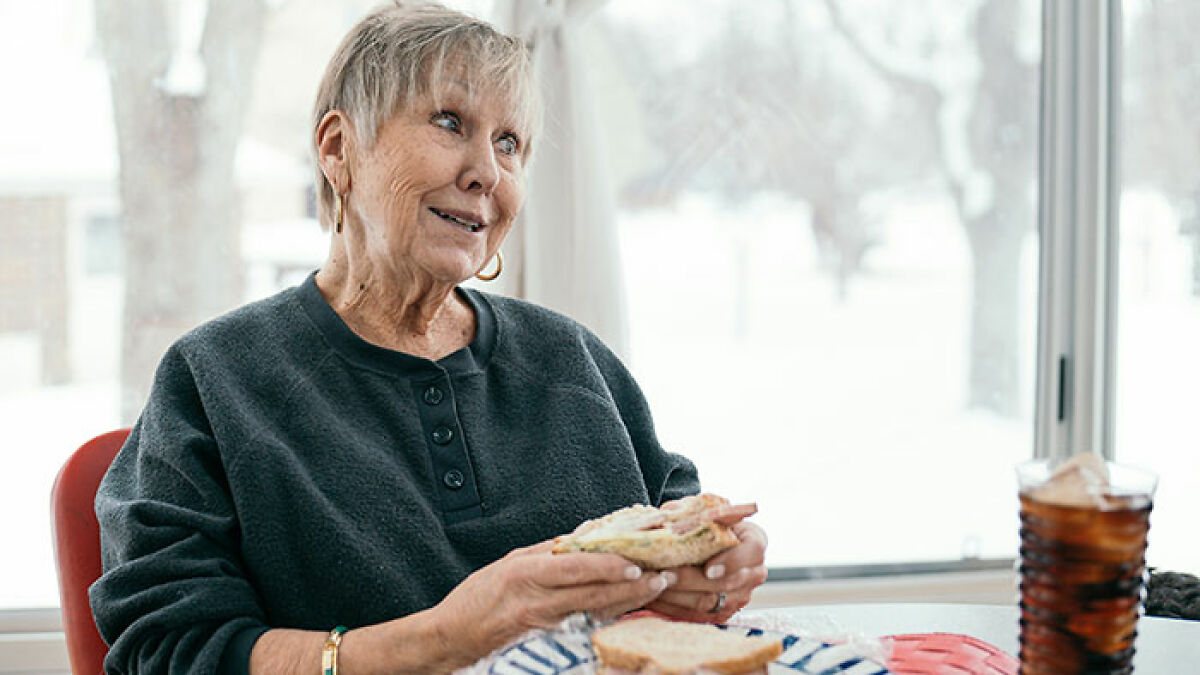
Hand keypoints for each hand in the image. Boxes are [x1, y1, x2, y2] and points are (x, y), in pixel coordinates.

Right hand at [428, 540, 674, 667]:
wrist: (450, 640)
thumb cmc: (475, 598)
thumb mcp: (507, 563)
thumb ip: (544, 552)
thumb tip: (579, 538)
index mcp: (524, 574)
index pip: (574, 569)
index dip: (608, 567)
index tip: (636, 564)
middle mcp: (536, 602)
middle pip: (593, 594)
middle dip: (631, 586)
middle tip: (662, 576)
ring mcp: (542, 627)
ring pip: (594, 612)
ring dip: (628, 601)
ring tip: (655, 589)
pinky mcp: (545, 644)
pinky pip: (583, 627)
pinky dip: (608, 618)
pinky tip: (629, 610)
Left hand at [644, 521, 767, 623]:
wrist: (710, 545)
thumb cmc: (708, 524)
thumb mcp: (705, 512)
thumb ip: (691, 511)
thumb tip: (667, 514)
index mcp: (754, 542)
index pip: (751, 552)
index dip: (731, 562)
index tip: (708, 569)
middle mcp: (753, 572)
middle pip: (727, 583)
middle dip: (692, 581)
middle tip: (665, 576)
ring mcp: (740, 596)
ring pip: (710, 603)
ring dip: (678, 596)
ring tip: (654, 586)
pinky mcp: (723, 612)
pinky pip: (698, 615)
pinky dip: (673, 608)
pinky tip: (653, 597)